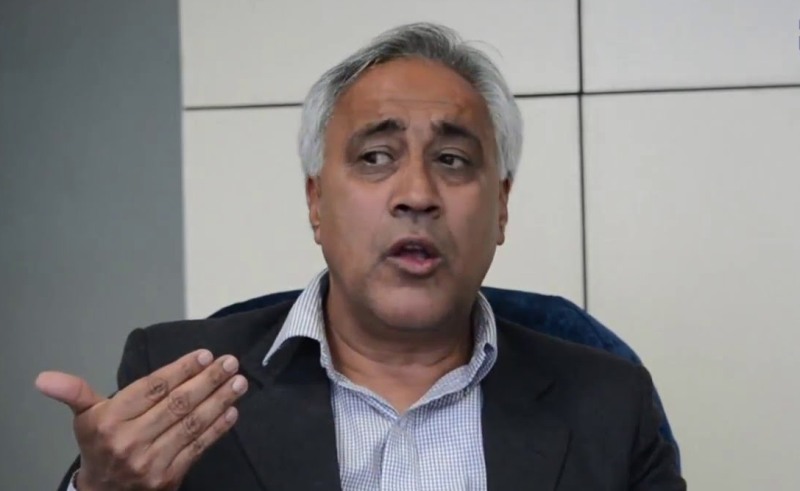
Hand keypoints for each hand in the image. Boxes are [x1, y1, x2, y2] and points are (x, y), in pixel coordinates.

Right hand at [35, 350, 247, 490]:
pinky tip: (232, 411)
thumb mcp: (84, 417)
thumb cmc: (99, 446)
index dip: (180, 370)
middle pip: (176, 404)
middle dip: (208, 380)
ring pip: (191, 424)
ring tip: (238, 382)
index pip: (152, 388)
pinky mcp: (169, 478)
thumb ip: (74, 392)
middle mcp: (129, 440)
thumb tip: (44, 377)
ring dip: (219, 401)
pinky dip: (218, 429)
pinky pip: (197, 448)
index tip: (205, 355)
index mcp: (109, 421)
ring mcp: (150, 461)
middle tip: (231, 362)